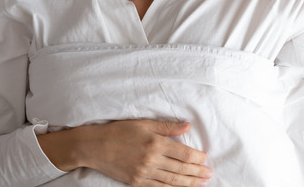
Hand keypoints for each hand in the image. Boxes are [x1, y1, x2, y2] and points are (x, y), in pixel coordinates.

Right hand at [39, 119, 212, 186]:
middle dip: (197, 172)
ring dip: (189, 183)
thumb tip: (188, 126)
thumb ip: (167, 126)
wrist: (94, 146)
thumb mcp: (144, 123)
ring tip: (201, 183)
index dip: (197, 158)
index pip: (183, 153)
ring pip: (172, 180)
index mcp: (155, 143)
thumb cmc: (119, 131)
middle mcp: (151, 160)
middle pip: (181, 169)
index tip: (205, 159)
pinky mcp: (136, 182)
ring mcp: (144, 173)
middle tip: (209, 174)